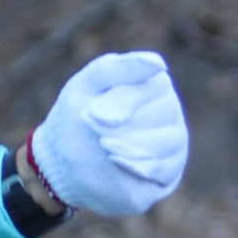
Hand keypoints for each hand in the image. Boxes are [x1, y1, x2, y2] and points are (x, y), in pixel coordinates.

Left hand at [31, 50, 188, 217]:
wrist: (63, 161)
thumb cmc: (77, 116)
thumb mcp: (87, 85)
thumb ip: (118, 69)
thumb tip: (159, 64)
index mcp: (152, 82)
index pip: (155, 84)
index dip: (123, 101)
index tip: (93, 113)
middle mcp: (170, 110)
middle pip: (165, 111)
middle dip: (123, 124)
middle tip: (94, 129)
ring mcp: (173, 142)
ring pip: (171, 141)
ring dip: (131, 145)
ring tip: (104, 147)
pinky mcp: (169, 172)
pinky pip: (167, 169)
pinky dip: (139, 167)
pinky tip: (116, 162)